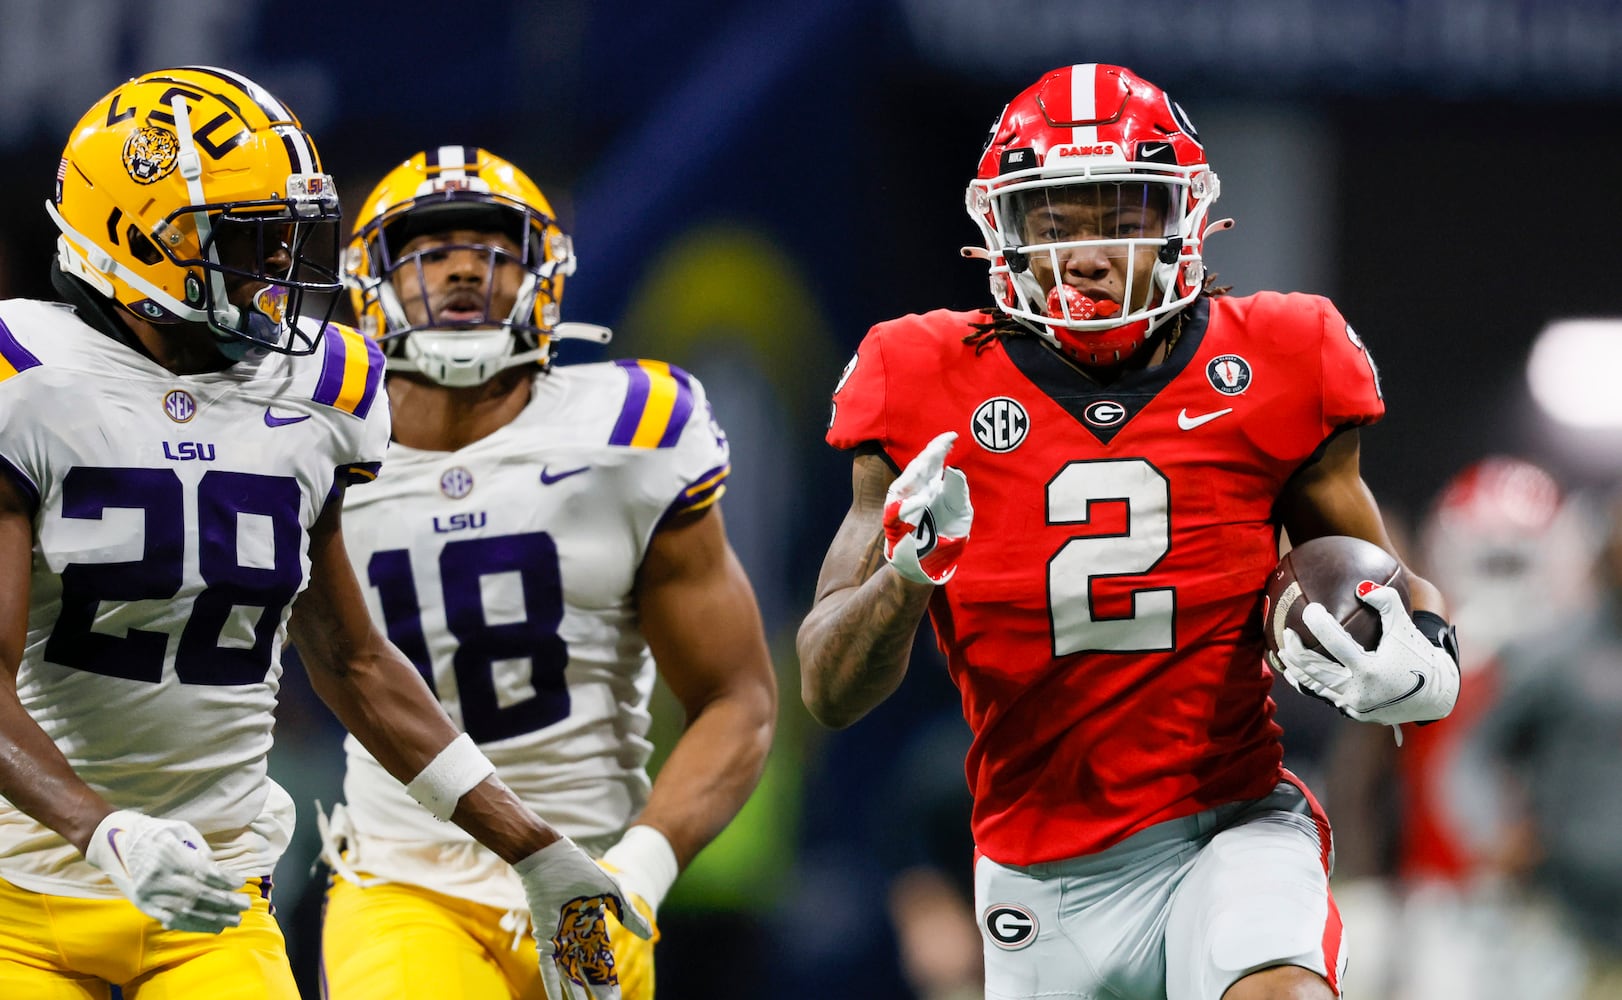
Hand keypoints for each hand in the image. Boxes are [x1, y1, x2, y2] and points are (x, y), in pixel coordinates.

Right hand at [84, 809, 249, 933]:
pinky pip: (170, 919)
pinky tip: (211, 927)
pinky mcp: (143, 905)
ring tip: (233, 920)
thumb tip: (216, 868)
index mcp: (169, 855)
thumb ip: (198, 848)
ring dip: (213, 918)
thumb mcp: (178, 829)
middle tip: (245, 906)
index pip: (203, 872)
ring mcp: (149, 894)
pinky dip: (193, 925)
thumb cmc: (152, 832)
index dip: (224, 880)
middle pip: (197, 894)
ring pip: (186, 911)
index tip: (240, 883)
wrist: (113, 842)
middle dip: (224, 902)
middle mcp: (159, 877)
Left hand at [518, 837, 653, 998]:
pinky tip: (556, 999)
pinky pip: (548, 966)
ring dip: (574, 993)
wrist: (550, 858)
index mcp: (594, 927)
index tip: (616, 999)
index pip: (604, 961)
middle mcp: (577, 937)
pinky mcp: (545, 937)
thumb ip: (628, 915)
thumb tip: (649, 935)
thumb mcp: (611, 892)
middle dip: (596, 992)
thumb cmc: (580, 870)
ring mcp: (560, 938)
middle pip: (589, 972)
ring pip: (569, 974)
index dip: (609, 981)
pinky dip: (552, 983)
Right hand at [883, 431, 972, 584]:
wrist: (931, 562)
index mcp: (931, 484)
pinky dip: (909, 504)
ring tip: (934, 456)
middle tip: (943, 441)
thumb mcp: (959, 509)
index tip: (953, 436)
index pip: (934, 461)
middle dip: (931, 453)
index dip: (941, 447)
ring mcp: (903, 503)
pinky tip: (923, 499)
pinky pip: (898, 508)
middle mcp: (916, 489)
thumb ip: (958, 491)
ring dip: (920, 470)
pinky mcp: (893, 521)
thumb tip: (955, 470)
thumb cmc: (945, 531)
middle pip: (920, 466)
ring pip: (907, 481)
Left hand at [1270, 585, 1458, 724]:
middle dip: (1296, 650)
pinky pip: (1325, 696)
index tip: (1311, 609)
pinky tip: (1295, 672)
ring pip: (1315, 687)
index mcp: (1371, 671)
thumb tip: (1360, 587)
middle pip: (1315, 670)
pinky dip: (1308, 684)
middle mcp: (1359, 692)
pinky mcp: (1354, 712)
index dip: (1319, 624)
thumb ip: (1387, 601)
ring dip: (1296, 669)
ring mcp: (1355, 705)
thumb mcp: (1406, 626)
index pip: (1335, 644)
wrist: (1436, 694)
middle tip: (1287, 632)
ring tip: (1282, 651)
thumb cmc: (1420, 656)